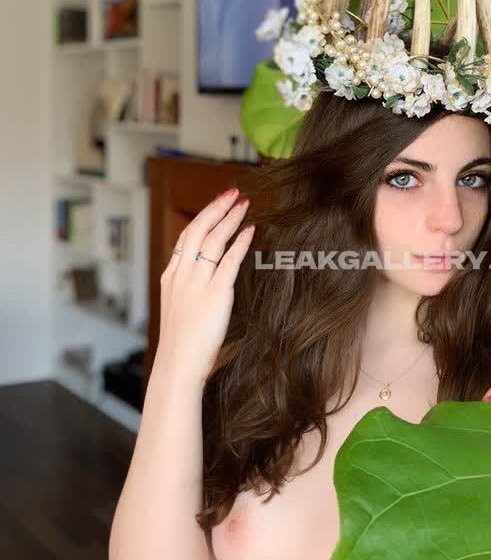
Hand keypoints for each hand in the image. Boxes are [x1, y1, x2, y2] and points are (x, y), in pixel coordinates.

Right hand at [156, 187, 254, 384]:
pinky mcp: (215, 294)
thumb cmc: (182, 347)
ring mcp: (197, 283)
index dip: (203, 217)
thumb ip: (192, 292)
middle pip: (198, 230)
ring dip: (230, 218)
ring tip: (244, 204)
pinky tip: (250, 230)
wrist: (178, 366)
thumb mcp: (181, 311)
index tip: (217, 204)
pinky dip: (240, 243)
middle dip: (216, 208)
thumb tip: (210, 283)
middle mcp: (182, 275)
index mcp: (171, 278)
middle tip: (233, 192)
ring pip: (213, 240)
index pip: (186, 238)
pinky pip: (229, 261)